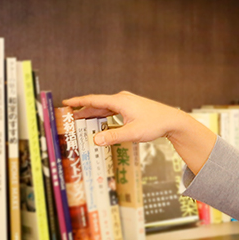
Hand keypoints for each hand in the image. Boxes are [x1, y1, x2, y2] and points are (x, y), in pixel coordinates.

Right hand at [62, 91, 182, 146]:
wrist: (172, 120)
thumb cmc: (155, 124)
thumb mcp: (133, 133)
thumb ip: (113, 137)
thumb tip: (95, 140)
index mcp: (120, 101)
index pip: (94, 100)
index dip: (78, 102)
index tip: (66, 102)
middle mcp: (122, 99)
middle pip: (97, 104)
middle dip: (82, 110)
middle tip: (68, 116)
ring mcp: (127, 102)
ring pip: (104, 107)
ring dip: (92, 113)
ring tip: (79, 119)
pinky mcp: (131, 107)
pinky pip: (112, 109)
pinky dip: (103, 115)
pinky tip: (98, 121)